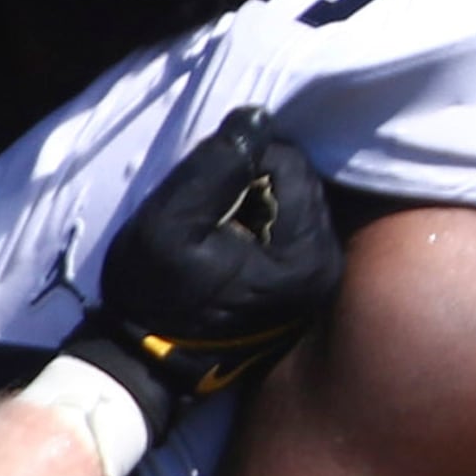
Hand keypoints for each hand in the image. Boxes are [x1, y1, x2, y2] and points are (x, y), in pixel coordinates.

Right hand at [65, 108, 341, 435]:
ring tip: (219, 228)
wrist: (147, 358)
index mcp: (305, 255)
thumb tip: (257, 117)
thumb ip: (217, 166)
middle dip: (255, 180)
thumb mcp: (170, 223)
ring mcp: (322, 273)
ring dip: (258, 197)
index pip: (290, 164)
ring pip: (298, 195)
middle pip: (302, 178)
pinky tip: (231, 237)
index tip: (206, 192)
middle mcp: (328, 264)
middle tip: (212, 212)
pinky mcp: (309, 277)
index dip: (243, 161)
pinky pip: (293, 220)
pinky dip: (263, 217)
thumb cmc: (154, 293)